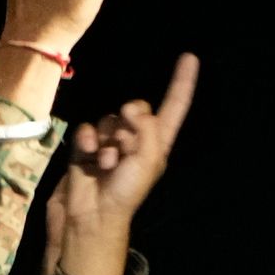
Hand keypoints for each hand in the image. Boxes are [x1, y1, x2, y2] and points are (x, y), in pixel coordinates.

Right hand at [45, 50, 200, 274]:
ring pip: (109, 119)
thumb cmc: (127, 193)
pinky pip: (87, 129)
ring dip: (107, 139)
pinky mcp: (85, 150)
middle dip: (128, 121)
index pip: (174, 107)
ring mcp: (109, 144)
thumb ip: (145, 127)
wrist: (92, 217)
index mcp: (158, 143)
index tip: (189, 57)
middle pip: (135, 108)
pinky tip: (88, 153)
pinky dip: (87, 139)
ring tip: (106, 162)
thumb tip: (130, 110)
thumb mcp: (148, 159)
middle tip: (125, 143)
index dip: (182, 83)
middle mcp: (136, 140)